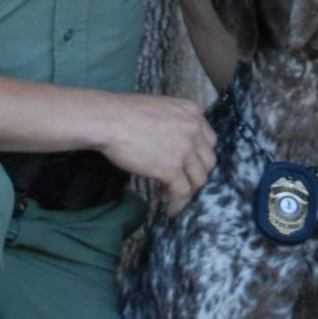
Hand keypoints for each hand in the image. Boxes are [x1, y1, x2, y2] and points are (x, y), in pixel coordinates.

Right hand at [96, 94, 216, 215]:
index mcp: (192, 112)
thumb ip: (173, 124)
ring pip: (199, 179)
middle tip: (182, 181)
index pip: (209, 140)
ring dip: (188, 190)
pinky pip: (182, 192)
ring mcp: (184, 150)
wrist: (108, 120)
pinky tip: (170, 208)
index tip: (189, 164)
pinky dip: (177, 203)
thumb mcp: (160, 109)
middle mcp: (194, 130)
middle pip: (208, 161)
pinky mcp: (171, 168)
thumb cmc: (123, 113)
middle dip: (196, 173)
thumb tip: (171, 143)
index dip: (200, 156)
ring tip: (171, 195)